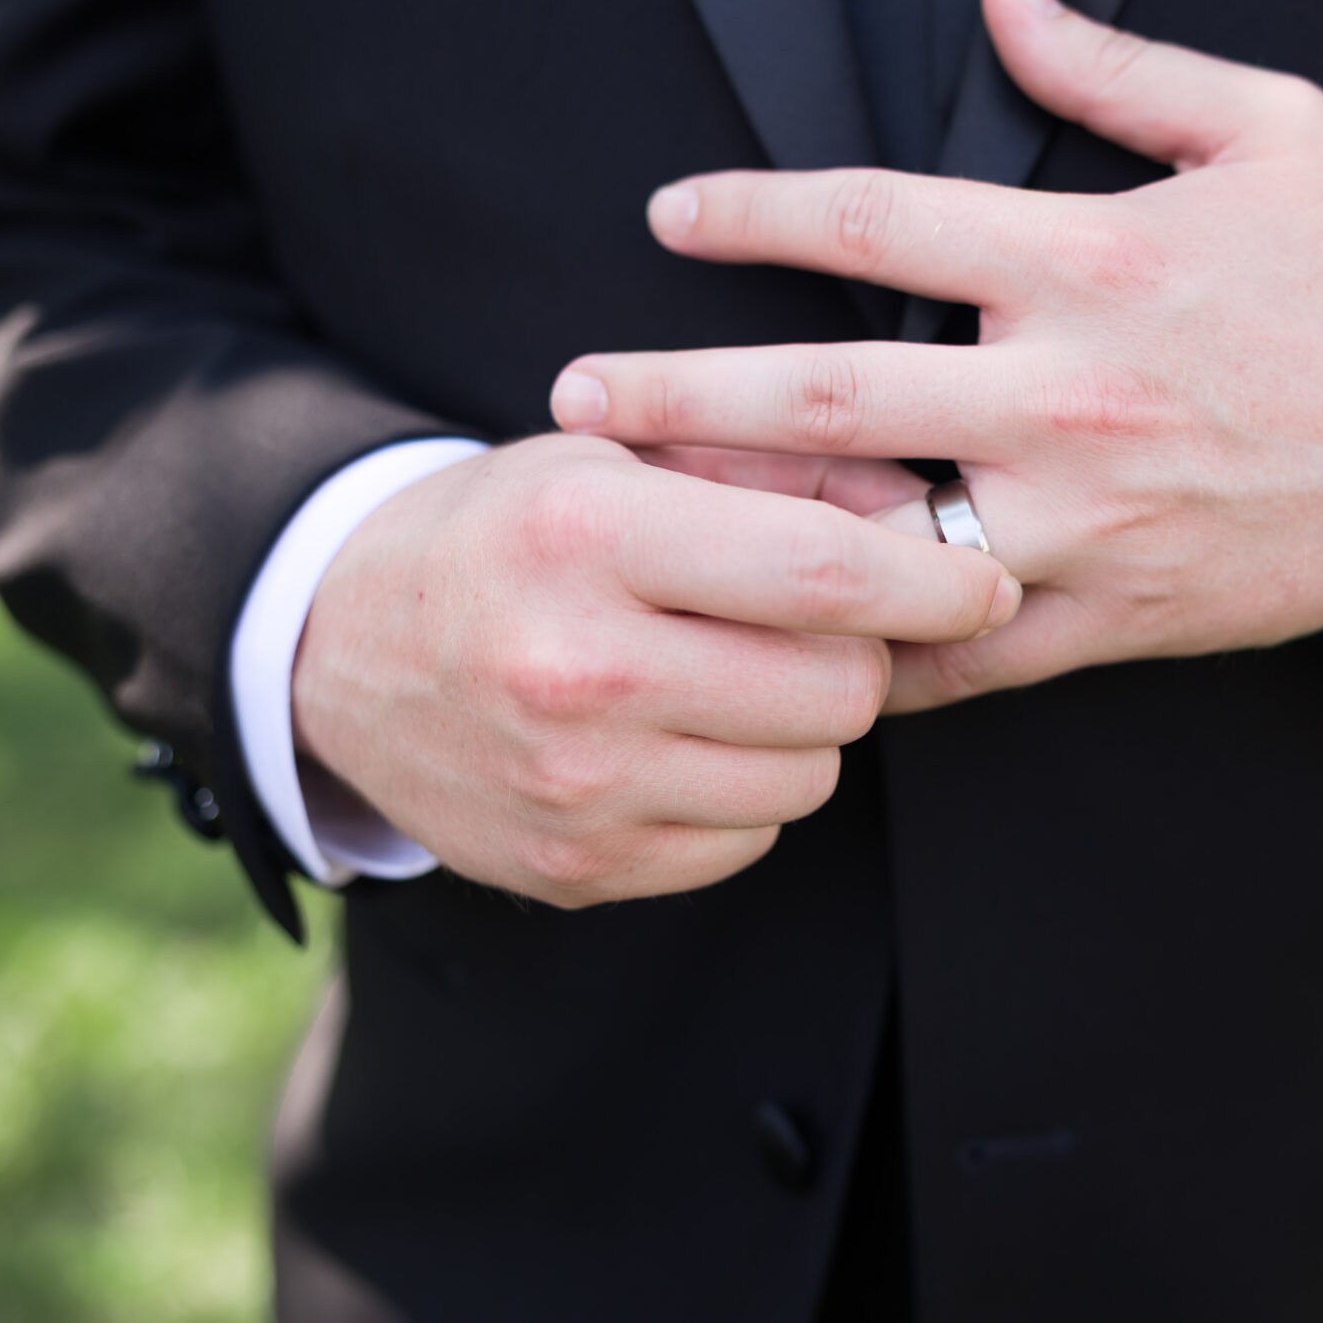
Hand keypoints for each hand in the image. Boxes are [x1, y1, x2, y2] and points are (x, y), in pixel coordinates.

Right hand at [291, 434, 1017, 905]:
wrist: (333, 651)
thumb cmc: (505, 531)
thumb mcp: (612, 452)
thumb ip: (774, 466)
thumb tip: (928, 512)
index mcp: (590, 534)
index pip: (823, 571)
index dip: (935, 580)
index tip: (989, 580)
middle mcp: (578, 668)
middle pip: (839, 692)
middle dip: (861, 655)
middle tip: (817, 624)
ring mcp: (575, 786)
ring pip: (806, 777)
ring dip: (802, 728)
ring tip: (729, 674)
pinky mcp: (575, 870)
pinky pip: (746, 842)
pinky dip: (740, 793)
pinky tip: (676, 738)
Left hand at [550, 0, 1322, 711]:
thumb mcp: (1269, 130)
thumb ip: (1116, 67)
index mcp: (1091, 262)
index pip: (875, 221)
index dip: (751, 211)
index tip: (669, 215)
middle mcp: (1069, 396)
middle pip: (824, 394)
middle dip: (676, 393)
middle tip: (571, 398)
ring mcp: (1085, 520)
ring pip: (871, 539)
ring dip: (740, 531)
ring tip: (637, 526)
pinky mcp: (1114, 616)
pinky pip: (960, 653)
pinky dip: (865, 652)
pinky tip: (781, 642)